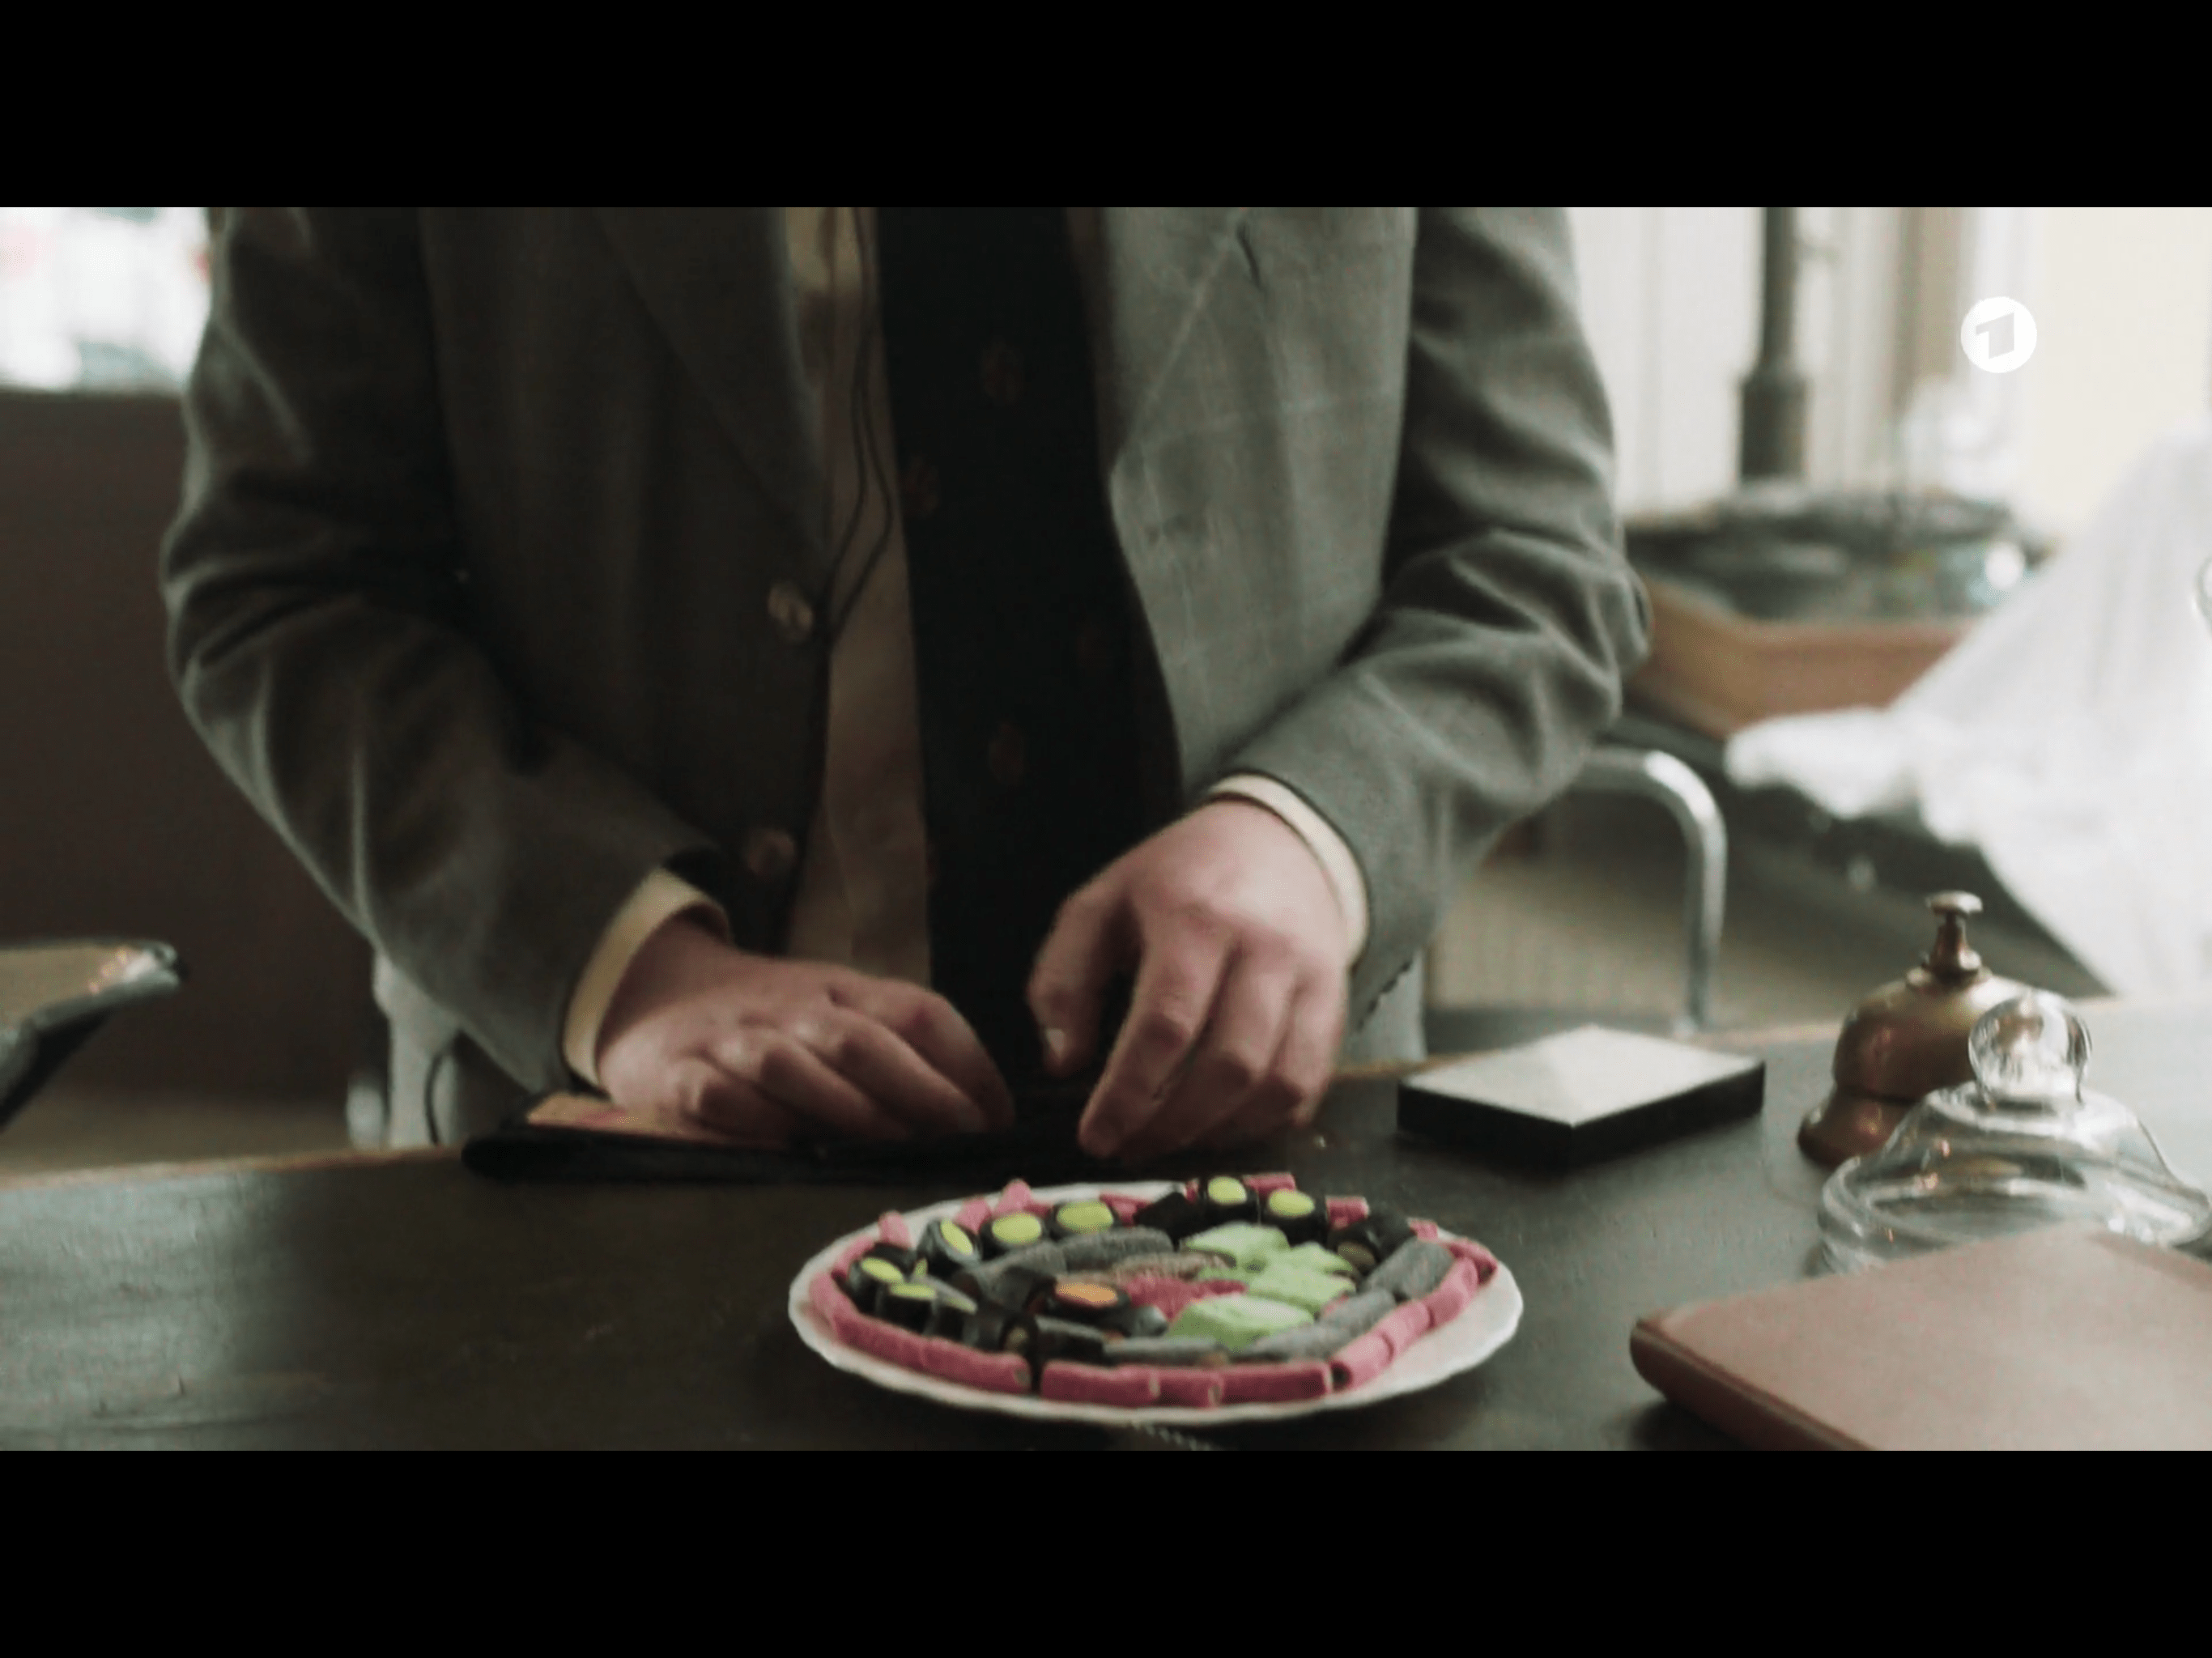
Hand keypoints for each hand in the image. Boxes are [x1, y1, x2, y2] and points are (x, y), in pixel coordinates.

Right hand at [596, 916, 1015, 1145]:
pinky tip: (797, 1153)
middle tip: (963, 1139)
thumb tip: (984, 1113)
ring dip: (851, 1110)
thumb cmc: (768, 1020)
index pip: (915, 1011)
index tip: (998, 1115)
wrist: (654, 993)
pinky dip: (761, 1124)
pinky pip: (721, 1096)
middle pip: (861, 1039)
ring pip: (793, 1065)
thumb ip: (899, 1050)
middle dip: (921, 1091)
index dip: (965, 1061)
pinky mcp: (680, 1075)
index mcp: (840, 988)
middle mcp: (790, 1008)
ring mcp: (733, 1040)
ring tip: (897, 1150)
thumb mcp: (835, 1011)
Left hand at [1028, 798, 1349, 1161]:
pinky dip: (1265, 1121)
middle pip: (1228, 1064)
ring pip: (1277, 1083)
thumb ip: (1064, 979)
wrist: (1278, 842)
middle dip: (1172, 1124)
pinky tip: (1220, 1126)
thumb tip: (1063, 1062)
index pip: (1165, 1025)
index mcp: (1195, 918)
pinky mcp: (1337, 1003)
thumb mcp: (1101, 905)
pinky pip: (1309, 1084)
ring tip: (1170, 1140)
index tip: (1094, 1135)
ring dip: (1218, 1131)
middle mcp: (1264, 949)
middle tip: (1129, 1147)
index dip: (1128, 1093)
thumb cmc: (1177, 881)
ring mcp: (1311, 978)